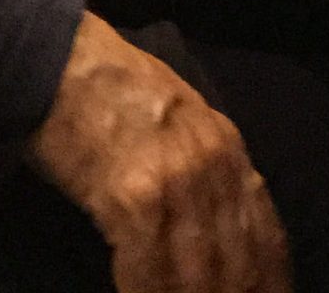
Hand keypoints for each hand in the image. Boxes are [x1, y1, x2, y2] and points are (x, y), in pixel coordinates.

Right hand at [30, 14, 289, 292]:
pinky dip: (143, 291)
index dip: (267, 282)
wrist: (61, 59)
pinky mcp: (135, 195)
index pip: (267, 238)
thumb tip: (223, 231)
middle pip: (236, 264)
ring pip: (195, 276)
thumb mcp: (181, 124)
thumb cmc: (110, 92)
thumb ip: (207, 173)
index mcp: (228, 151)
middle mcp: (213, 167)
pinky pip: (148, 269)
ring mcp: (177, 180)